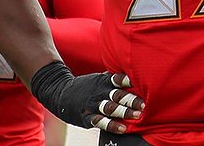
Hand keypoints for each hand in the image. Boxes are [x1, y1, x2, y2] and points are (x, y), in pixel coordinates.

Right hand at [30, 61, 144, 132]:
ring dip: (124, 112)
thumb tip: (135, 76)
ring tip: (137, 116)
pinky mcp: (86, 117)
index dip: (128, 81)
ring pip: (109, 108)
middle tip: (143, 104)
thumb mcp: (99, 79)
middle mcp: (99, 92)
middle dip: (130, 100)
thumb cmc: (88, 87)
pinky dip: (111, 125)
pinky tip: (122, 128)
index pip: (117, 79)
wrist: (60, 93)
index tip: (140, 83)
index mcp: (103, 81)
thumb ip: (114, 79)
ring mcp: (92, 105)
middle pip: (116, 95)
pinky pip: (100, 121)